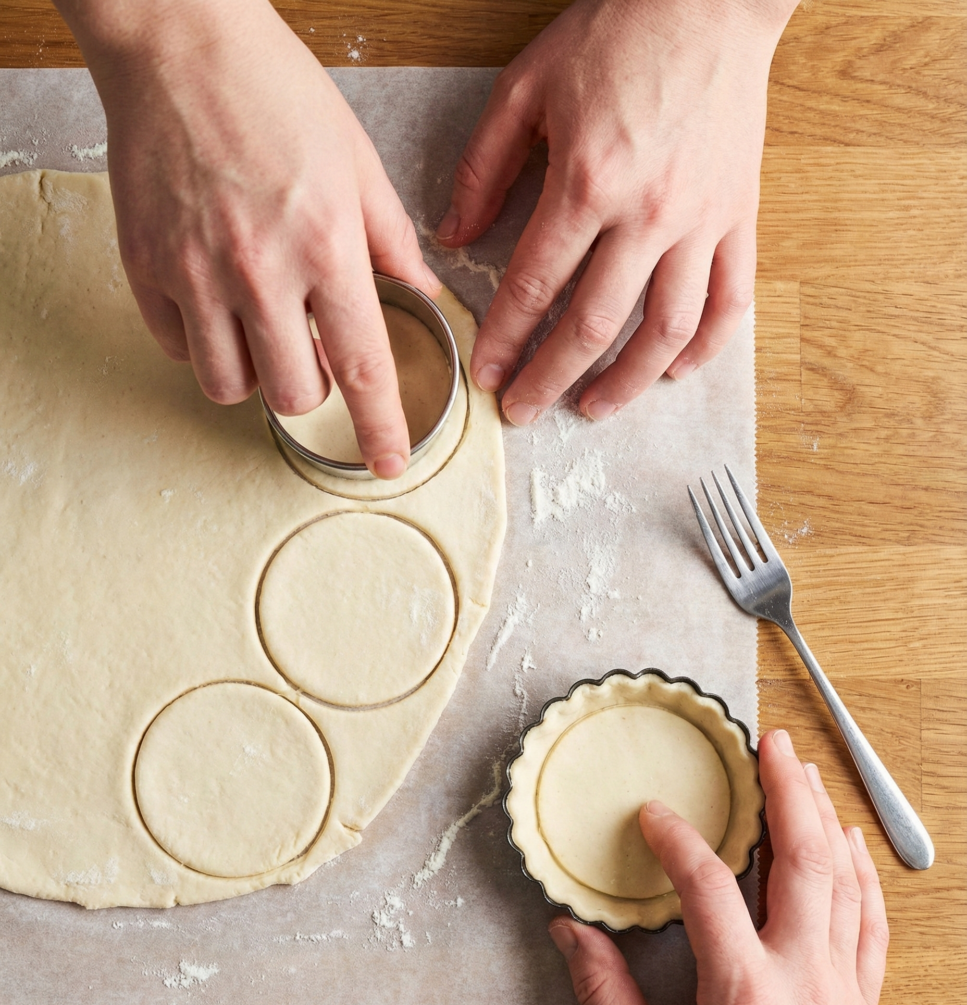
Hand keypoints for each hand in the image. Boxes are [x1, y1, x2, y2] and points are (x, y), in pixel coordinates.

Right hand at [55, 0, 440, 478]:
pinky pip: (177, 346)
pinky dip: (200, 341)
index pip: (363, 366)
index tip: (388, 462)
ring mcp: (194, 271)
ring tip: (259, 328)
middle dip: (311, 390)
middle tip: (310, 350)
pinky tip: (214, 300)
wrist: (177, 40)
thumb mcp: (357, 160)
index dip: (381, 426)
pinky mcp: (145, 265)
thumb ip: (391, 239)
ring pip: (228, 385)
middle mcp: (260, 270)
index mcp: (325, 245)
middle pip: (293, 394)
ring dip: (253, 374)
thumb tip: (420, 292)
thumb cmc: (273, 90)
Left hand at [438, 0, 795, 425]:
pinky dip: (706, 345)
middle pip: (595, 324)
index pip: (535, 285)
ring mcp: (700, 219)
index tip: (486, 375)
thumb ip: (485, 166)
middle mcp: (647, 213)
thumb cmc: (618, 31)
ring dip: (628, 381)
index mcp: (587, 181)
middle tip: (524, 411)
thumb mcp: (528, 85)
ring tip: (594, 407)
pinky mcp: (739, 215)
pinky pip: (730, 298)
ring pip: (667, 329)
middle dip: (551, 378)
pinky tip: (675, 372)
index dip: (505, 339)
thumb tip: (456, 237)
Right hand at [549, 730, 888, 1004]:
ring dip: (827, 820)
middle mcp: (805, 986)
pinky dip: (865, 878)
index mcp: (743, 998)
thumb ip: (602, 995)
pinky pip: (873, 927)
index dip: (677, 841)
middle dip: (788, 792)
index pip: (709, 888)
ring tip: (807, 773)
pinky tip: (851, 846)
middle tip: (770, 745)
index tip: (654, 818)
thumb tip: (572, 931)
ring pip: (846, 885)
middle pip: (805, 863)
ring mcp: (843, 995)